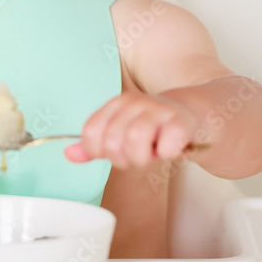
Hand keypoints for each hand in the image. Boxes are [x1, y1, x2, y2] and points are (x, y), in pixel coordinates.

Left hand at [63, 92, 200, 168]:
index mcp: (115, 105)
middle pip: (112, 143)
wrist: (193, 115)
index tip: (116, 152)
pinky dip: (167, 154)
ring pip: (135, 141)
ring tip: (153, 152)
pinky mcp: (180, 121)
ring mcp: (157, 109)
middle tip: (139, 153)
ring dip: (144, 158)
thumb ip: (93, 146)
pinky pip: (166, 146)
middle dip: (125, 159)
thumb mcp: (120, 134)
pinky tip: (171, 148)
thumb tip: (68, 154)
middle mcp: (133, 102)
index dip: (100, 152)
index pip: (91, 134)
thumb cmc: (153, 128)